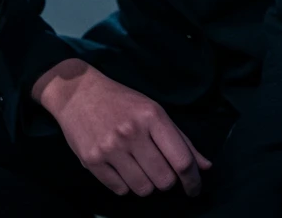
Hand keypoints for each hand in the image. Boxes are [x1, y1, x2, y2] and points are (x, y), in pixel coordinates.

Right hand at [40, 64, 211, 197]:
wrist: (76, 92)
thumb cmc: (120, 101)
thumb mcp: (153, 110)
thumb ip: (180, 139)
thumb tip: (205, 166)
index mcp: (152, 116)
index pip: (181, 160)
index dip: (193, 181)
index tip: (194, 189)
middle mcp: (131, 132)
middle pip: (164, 180)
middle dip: (166, 182)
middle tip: (160, 172)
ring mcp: (110, 147)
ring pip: (143, 189)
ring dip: (145, 184)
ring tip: (138, 168)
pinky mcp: (92, 160)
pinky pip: (120, 190)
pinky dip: (124, 185)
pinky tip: (120, 168)